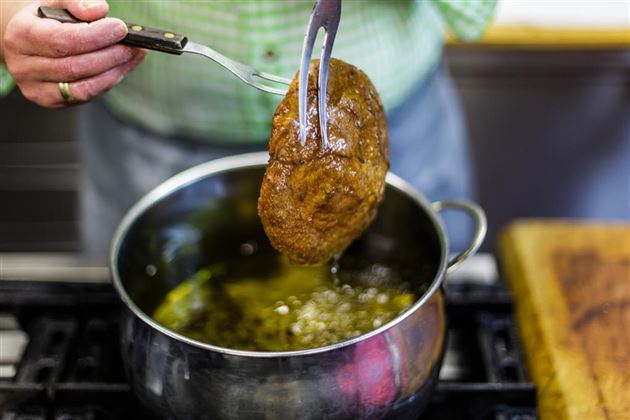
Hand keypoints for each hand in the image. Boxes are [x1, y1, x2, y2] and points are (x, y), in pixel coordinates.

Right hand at [3, 0, 144, 107]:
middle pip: (76, 67)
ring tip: (132, 56)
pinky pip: (86, 96)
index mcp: (21, 35)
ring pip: (84, 87)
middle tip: (132, 45)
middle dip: (110, 55)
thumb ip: (77, 3)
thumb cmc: (46, 20)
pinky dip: (108, 82)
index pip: (62, 41)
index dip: (95, 36)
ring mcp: (37, 88)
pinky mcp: (52, 101)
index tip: (120, 28)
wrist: (28, 43)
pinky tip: (121, 68)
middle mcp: (24, 66)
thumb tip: (100, 11)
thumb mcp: (56, 3)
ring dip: (115, 72)